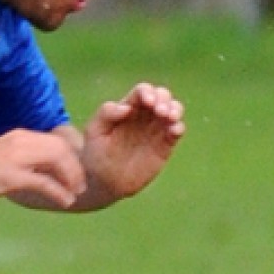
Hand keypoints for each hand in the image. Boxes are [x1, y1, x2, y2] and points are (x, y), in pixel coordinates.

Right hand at [0, 129, 86, 208]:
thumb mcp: (5, 156)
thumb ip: (24, 158)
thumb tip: (45, 169)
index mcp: (19, 136)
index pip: (56, 141)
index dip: (71, 158)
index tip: (75, 176)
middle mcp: (20, 142)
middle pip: (61, 149)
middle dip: (75, 169)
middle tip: (79, 187)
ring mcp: (16, 158)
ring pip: (57, 161)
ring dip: (71, 179)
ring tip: (75, 195)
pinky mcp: (11, 176)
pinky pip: (44, 182)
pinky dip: (59, 193)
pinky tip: (64, 202)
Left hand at [81, 82, 184, 200]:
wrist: (105, 181)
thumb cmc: (96, 153)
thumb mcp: (94, 132)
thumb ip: (106, 114)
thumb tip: (126, 107)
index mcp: (127, 108)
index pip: (142, 92)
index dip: (147, 92)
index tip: (147, 102)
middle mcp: (144, 116)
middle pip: (161, 96)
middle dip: (163, 98)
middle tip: (159, 110)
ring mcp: (155, 130)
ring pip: (173, 110)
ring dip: (175, 109)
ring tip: (168, 117)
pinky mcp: (164, 145)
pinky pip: (176, 131)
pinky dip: (179, 127)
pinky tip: (173, 130)